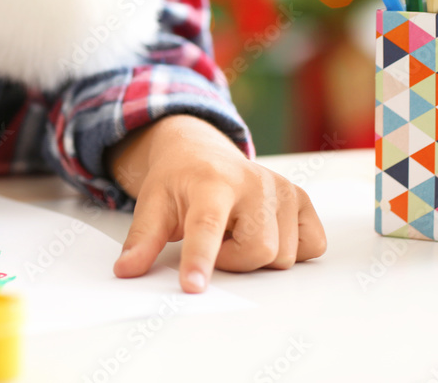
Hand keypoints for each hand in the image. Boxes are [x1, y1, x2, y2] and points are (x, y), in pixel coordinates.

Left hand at [109, 115, 326, 292]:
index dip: (201, 258)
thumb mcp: (152, 204)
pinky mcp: (302, 199)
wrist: (201, 152)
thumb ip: (142, 239)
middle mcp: (255, 181)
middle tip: (215, 242)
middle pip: (258, 251)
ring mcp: (283, 189)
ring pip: (283, 255)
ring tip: (236, 231)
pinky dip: (289, 249)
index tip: (193, 286)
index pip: (207, 226)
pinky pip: (311, 247)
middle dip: (233, 260)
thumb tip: (126, 271)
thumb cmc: (178, 180)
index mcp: (212, 181)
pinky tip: (263, 230)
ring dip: (256, 256)